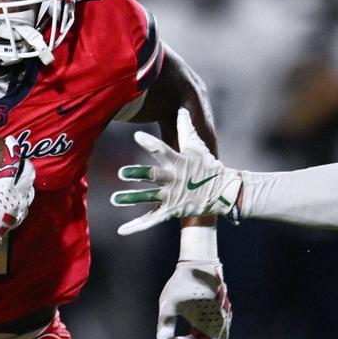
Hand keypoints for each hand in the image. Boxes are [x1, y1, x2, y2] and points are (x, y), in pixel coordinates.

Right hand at [0, 136, 35, 266]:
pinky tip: (17, 193)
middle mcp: (16, 198)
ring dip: (26, 180)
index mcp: (5, 187)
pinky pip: (26, 205)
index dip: (13, 149)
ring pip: (30, 190)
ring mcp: (18, 210)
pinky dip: (24, 196)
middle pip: (29, 175)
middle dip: (25, 164)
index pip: (15, 162)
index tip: (10, 141)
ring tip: (19, 173)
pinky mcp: (17, 221)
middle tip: (18, 157)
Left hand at [111, 108, 241, 234]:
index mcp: (178, 162)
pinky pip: (151, 220)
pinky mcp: (171, 211)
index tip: (137, 136)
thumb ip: (186, 128)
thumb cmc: (207, 165)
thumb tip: (182, 108)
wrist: (223, 192)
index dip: (150, 144)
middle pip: (153, 176)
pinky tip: (121, 230)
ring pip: (148, 198)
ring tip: (114, 199)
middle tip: (121, 172)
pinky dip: (136, 226)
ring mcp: (172, 196)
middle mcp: (173, 179)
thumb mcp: (197, 146)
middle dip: (137, 173)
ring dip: (131, 199)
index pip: (163, 150)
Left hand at [157, 260, 231, 338]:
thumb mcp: (168, 305)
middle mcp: (221, 321)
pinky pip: (224, 328)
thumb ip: (165, 325)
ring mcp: (226, 314)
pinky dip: (212, 332)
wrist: (198, 263)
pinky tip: (198, 325)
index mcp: (208, 324)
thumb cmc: (181, 283)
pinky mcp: (226, 307)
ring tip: (189, 335)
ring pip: (220, 338)